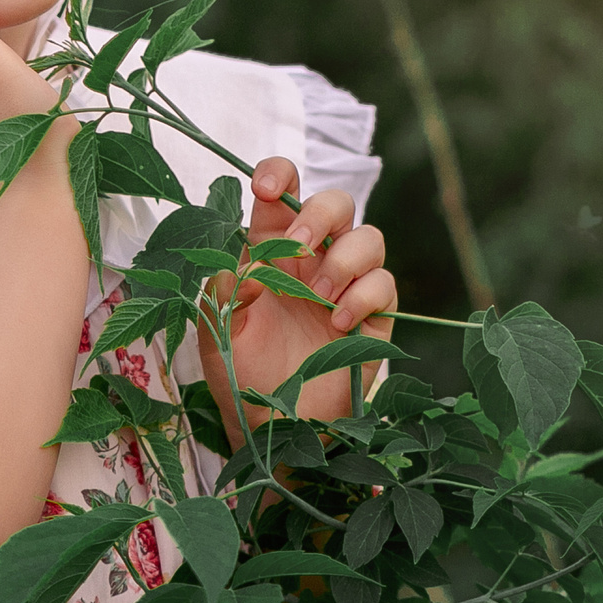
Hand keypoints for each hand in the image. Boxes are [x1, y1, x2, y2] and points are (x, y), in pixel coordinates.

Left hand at [209, 157, 396, 424]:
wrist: (273, 428)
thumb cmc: (240, 375)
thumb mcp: (217, 331)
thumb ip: (223, 291)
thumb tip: (250, 265)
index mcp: (271, 251)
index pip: (282, 193)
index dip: (280, 174)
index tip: (266, 186)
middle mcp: (312, 261)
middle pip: (337, 202)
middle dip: (319, 213)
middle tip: (298, 246)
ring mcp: (347, 287)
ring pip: (369, 237)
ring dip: (343, 260)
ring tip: (319, 299)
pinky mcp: (375, 318)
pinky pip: (385, 284)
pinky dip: (364, 296)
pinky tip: (338, 324)